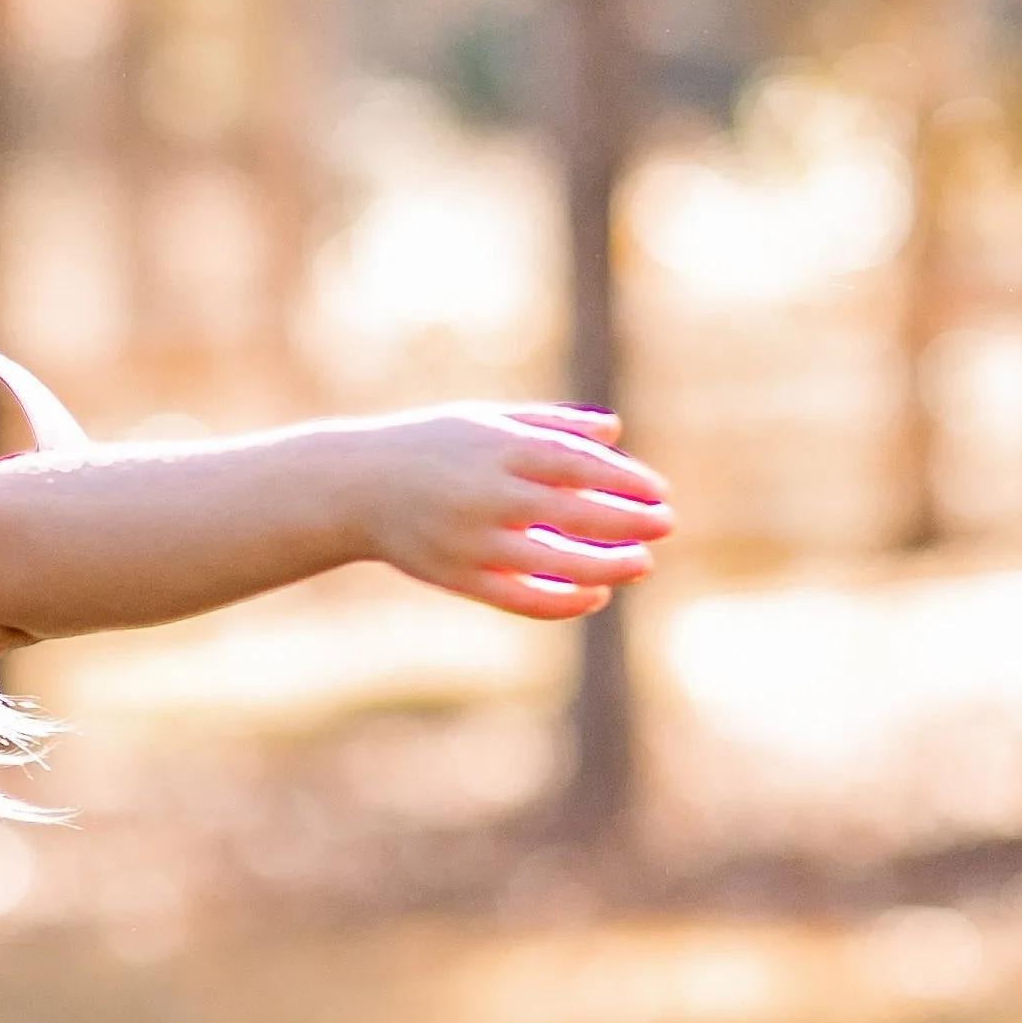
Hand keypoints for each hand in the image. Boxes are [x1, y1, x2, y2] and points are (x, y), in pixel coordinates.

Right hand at [362, 406, 670, 618]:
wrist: (356, 486)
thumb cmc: (430, 446)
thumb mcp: (485, 420)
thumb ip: (550, 425)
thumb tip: (614, 432)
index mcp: (498, 448)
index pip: (579, 464)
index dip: (625, 480)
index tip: (657, 491)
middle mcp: (489, 494)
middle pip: (575, 513)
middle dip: (628, 522)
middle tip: (665, 525)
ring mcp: (473, 540)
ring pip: (555, 563)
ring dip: (607, 567)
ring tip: (641, 564)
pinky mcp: (460, 577)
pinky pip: (521, 599)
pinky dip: (563, 602)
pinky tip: (594, 596)